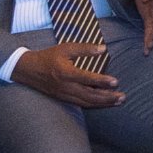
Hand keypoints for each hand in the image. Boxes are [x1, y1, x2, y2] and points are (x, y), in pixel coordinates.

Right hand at [12, 44, 126, 108]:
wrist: (29, 70)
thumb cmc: (49, 57)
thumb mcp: (66, 48)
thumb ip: (85, 49)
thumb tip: (103, 49)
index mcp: (66, 73)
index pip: (87, 78)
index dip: (102, 81)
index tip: (116, 82)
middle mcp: (66, 87)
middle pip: (90, 95)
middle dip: (108, 98)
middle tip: (123, 97)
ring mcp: (65, 95)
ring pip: (87, 102)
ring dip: (103, 103)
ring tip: (118, 102)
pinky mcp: (64, 99)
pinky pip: (82, 104)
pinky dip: (94, 104)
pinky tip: (104, 103)